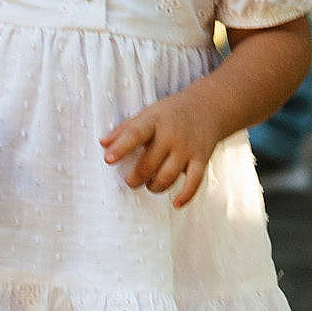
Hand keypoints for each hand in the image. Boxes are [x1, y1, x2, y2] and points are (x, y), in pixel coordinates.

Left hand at [101, 92, 223, 208]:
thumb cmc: (171, 113)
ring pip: (168, 176)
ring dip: (154, 186)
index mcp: (154, 121)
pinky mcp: (201, 159)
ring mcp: (187, 148)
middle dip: (135, 178)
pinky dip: (185, 196)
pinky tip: (175, 203)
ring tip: (150, 184)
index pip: (135, 134)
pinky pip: (194, 182)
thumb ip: (125, 129)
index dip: (121, 148)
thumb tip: (103, 144)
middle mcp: (171, 135)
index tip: (108, 160)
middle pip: (149, 164)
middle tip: (131, 181)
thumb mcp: (147, 114)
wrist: (208, 107)